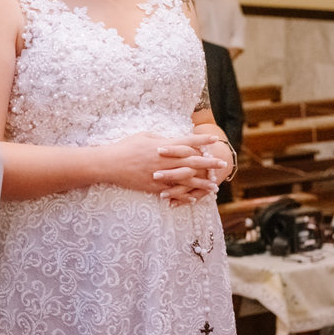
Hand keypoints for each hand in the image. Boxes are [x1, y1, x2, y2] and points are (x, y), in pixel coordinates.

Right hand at [104, 132, 226, 196]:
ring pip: (187, 180)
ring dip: (202, 183)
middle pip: (192, 161)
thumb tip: (173, 140)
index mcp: (163, 145)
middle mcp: (165, 160)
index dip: (202, 141)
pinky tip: (195, 198)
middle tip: (222, 165)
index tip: (215, 141)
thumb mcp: (145, 136)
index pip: (188, 142)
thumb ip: (161, 139)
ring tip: (214, 186)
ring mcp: (161, 174)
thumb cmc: (126, 146)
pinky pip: (174, 192)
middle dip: (209, 163)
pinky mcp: (155, 186)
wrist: (111, 164)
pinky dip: (185, 196)